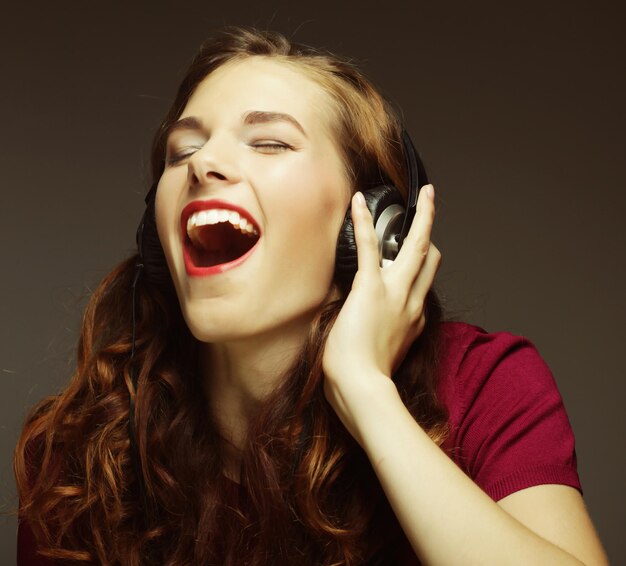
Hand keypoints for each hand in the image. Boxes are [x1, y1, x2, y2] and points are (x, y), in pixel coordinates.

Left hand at [323, 185, 440, 431]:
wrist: (362, 389)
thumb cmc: (366, 381)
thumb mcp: (385, 356)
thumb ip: (385, 339)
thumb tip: (374, 332)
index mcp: (413, 320)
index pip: (423, 286)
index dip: (421, 268)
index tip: (420, 257)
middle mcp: (412, 303)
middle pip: (431, 260)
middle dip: (431, 232)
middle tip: (429, 208)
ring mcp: (395, 293)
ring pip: (417, 247)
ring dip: (422, 218)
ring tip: (422, 196)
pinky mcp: (371, 288)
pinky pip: (370, 247)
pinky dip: (364, 222)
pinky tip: (357, 202)